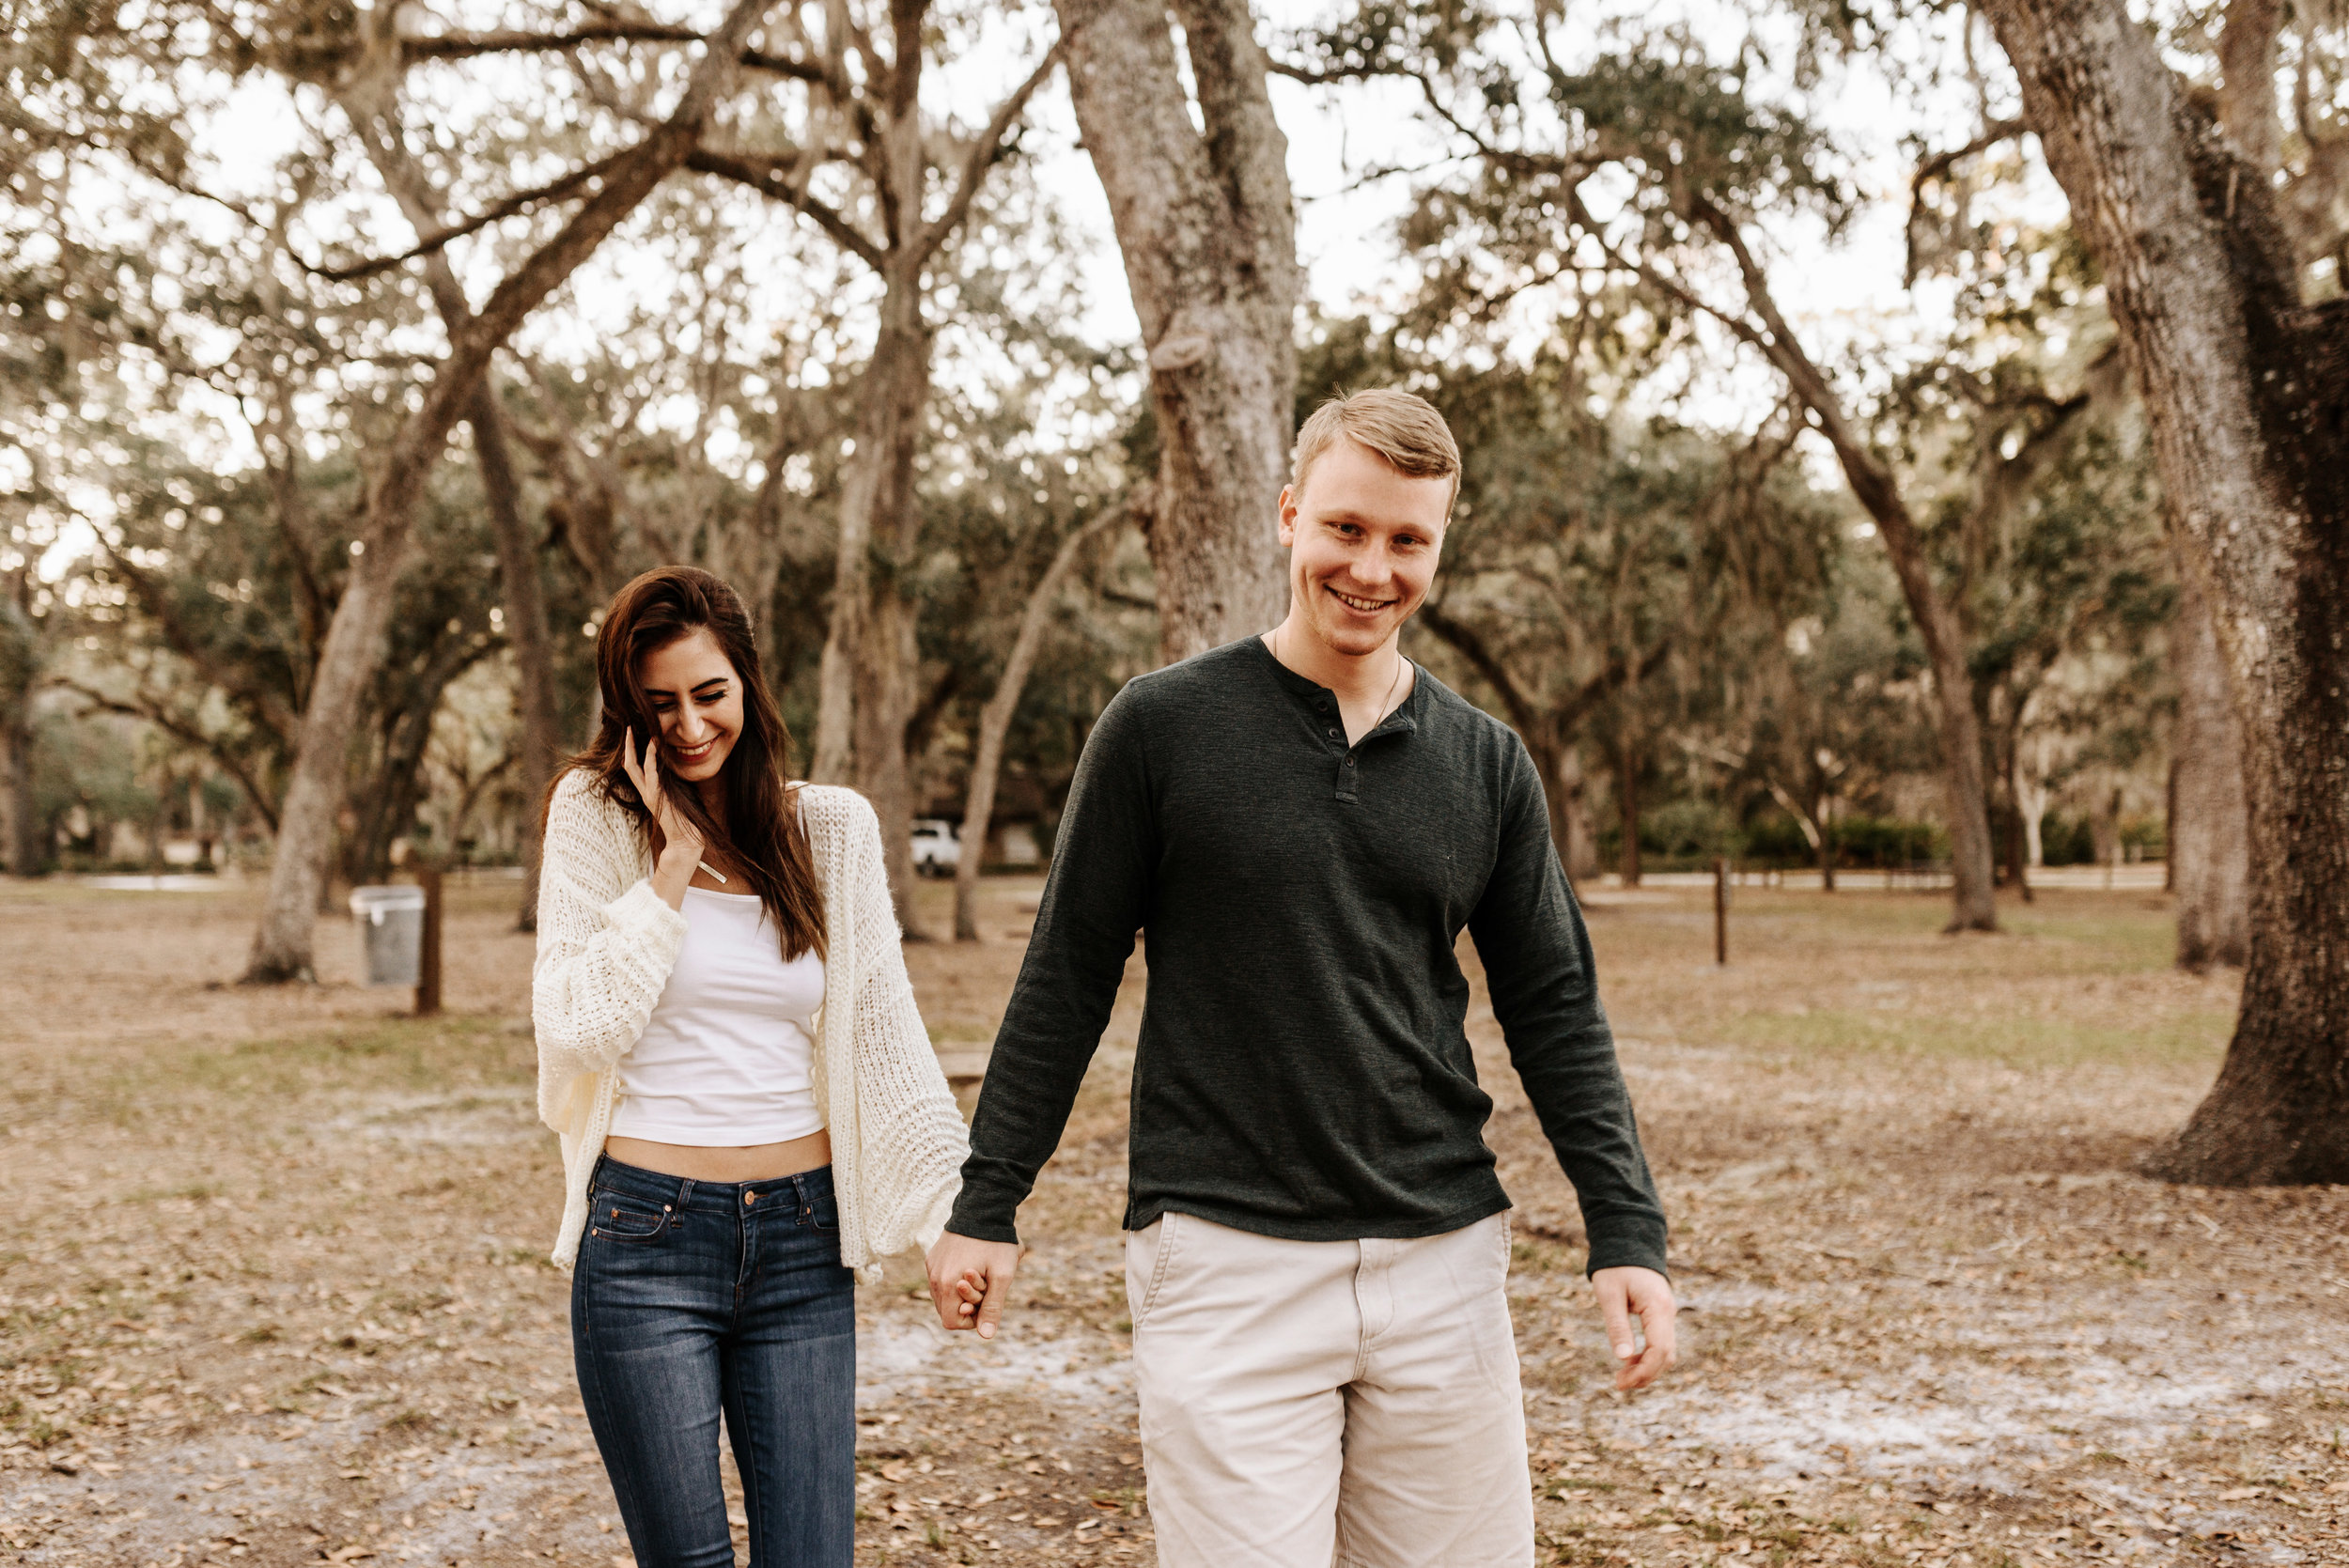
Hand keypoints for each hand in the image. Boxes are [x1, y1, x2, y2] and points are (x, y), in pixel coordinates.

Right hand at [622, 727, 702, 905]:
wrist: (686, 841)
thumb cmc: (688, 821)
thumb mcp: (682, 797)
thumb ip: (679, 784)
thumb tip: (687, 771)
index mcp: (651, 793)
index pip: (637, 770)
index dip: (634, 753)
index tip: (635, 738)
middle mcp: (646, 792)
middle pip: (630, 765)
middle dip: (628, 746)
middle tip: (628, 728)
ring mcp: (649, 794)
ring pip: (634, 766)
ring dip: (634, 747)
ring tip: (633, 731)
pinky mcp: (656, 795)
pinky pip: (651, 771)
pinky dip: (651, 756)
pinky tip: (653, 743)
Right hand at [925, 1232, 1023, 1339]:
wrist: (983, 1208)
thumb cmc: (996, 1243)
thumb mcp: (1002, 1276)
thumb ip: (992, 1307)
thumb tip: (986, 1335)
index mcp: (948, 1285)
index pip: (951, 1322)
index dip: (971, 1321)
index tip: (987, 1304)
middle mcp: (934, 1276)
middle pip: (945, 1310)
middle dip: (966, 1306)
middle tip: (986, 1287)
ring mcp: (932, 1266)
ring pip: (942, 1295)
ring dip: (960, 1294)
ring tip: (979, 1275)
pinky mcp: (932, 1256)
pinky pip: (940, 1279)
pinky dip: (953, 1280)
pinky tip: (970, 1265)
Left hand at [1592, 1266, 1676, 1390]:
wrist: (1627, 1242)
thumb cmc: (1615, 1267)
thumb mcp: (1609, 1294)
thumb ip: (1617, 1325)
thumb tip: (1623, 1358)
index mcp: (1658, 1308)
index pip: (1659, 1350)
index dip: (1643, 1371)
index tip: (1621, 1382)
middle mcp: (1668, 1313)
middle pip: (1666, 1356)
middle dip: (1645, 1375)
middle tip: (1619, 1384)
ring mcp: (1667, 1315)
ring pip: (1666, 1352)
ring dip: (1647, 1368)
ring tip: (1622, 1377)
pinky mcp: (1661, 1316)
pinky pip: (1661, 1343)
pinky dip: (1648, 1357)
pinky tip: (1629, 1361)